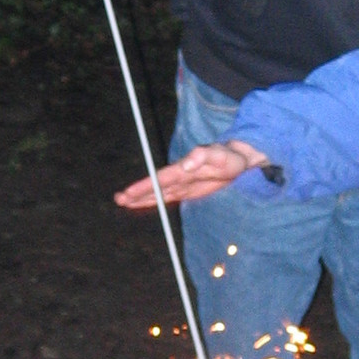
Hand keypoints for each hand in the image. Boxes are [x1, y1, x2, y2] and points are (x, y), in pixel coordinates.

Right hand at [115, 142, 266, 209]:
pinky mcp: (188, 190)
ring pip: (158, 192)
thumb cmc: (229, 156)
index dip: (144, 187)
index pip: (159, 180)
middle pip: (154, 186)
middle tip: (119, 199)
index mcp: (183, 169)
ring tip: (123, 201)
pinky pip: (167, 196)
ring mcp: (183, 183)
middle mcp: (180, 175)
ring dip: (141, 197)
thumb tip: (184, 165)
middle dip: (136, 193)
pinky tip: (142, 203)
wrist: (239, 160)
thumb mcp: (219, 155)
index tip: (129, 193)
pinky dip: (154, 200)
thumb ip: (202, 157)